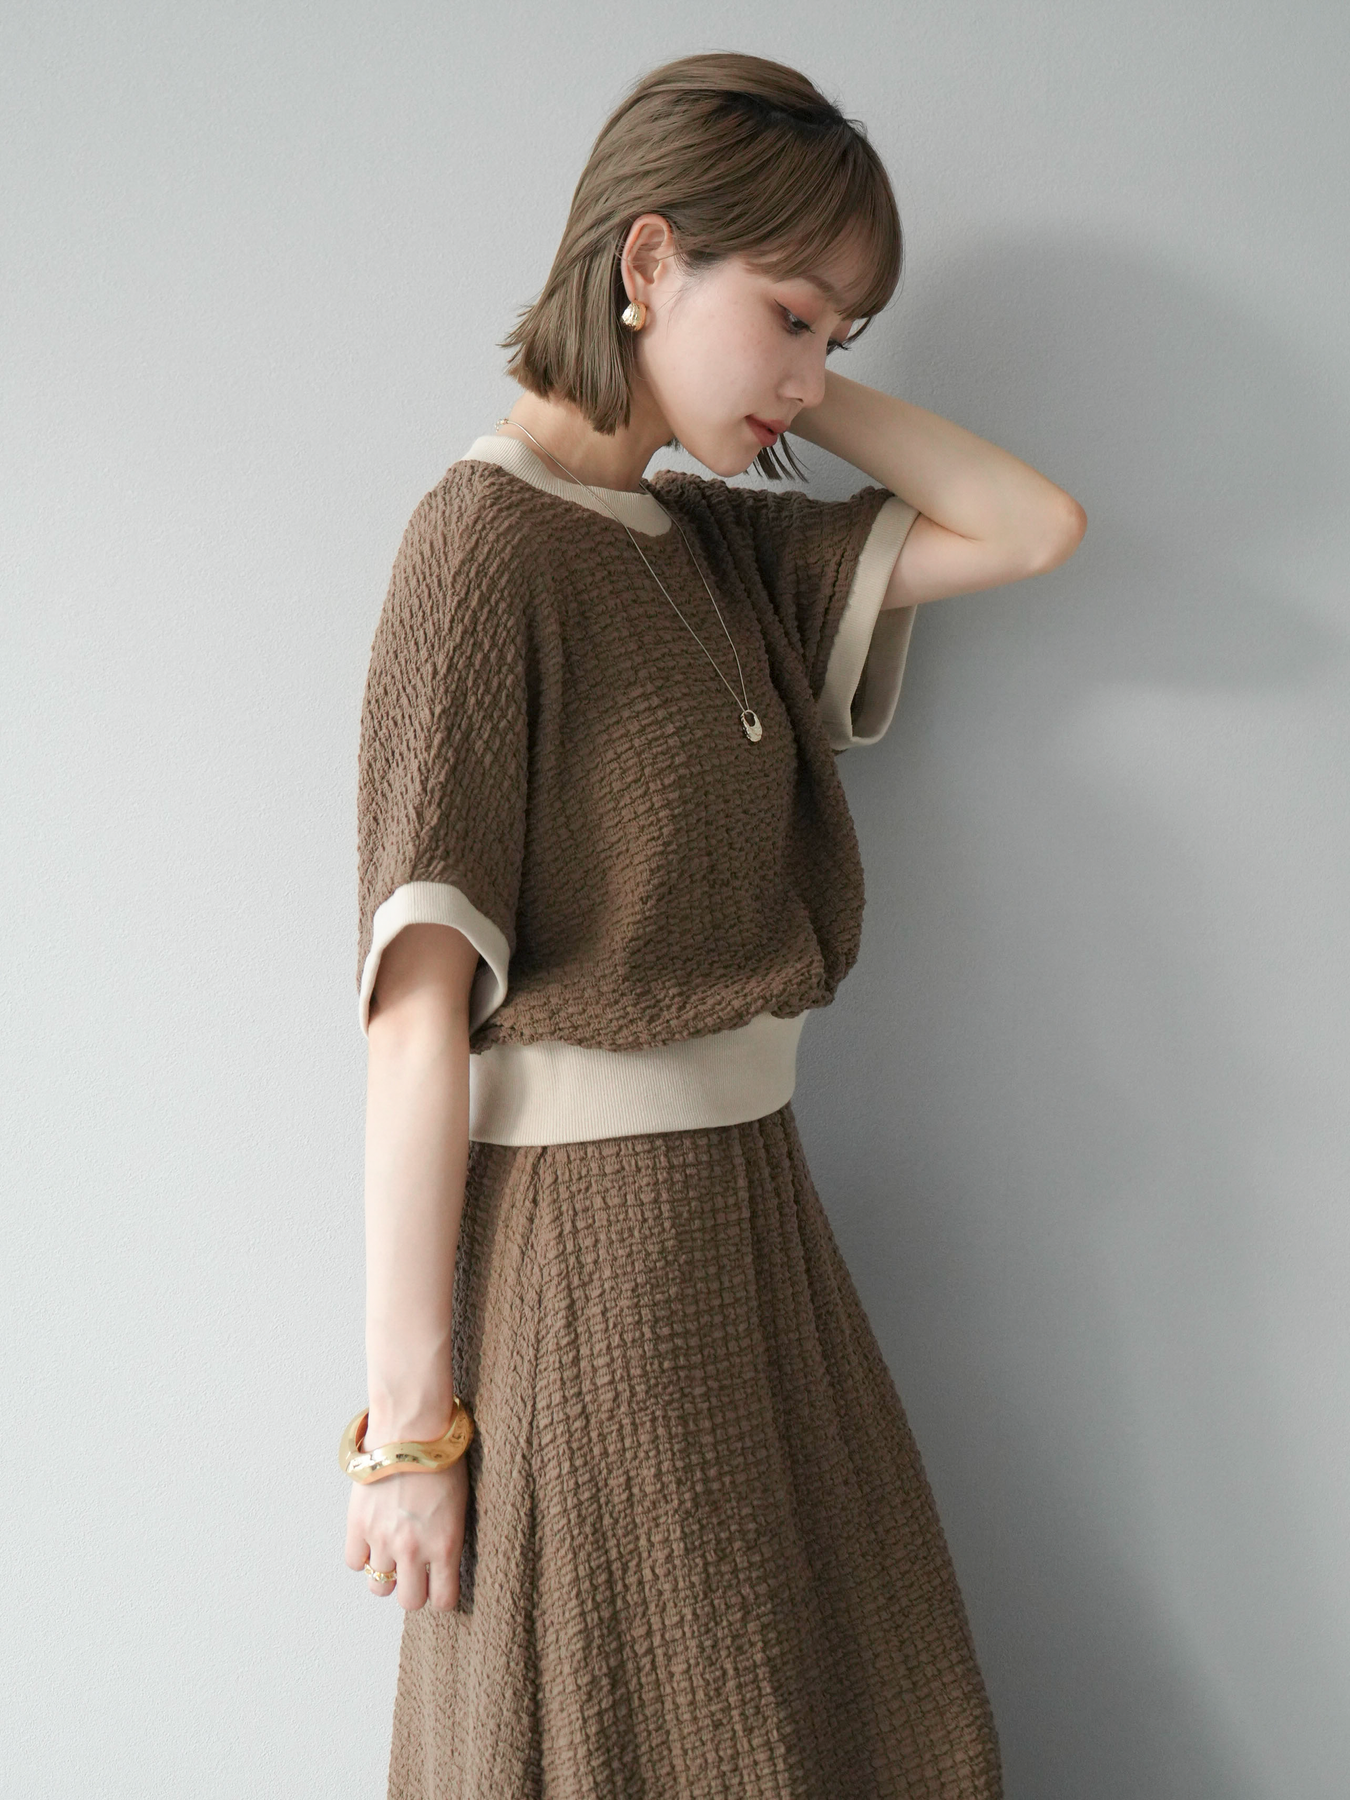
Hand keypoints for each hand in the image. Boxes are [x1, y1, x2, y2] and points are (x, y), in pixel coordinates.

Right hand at [344, 1455, 469, 1611]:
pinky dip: (362, 1555)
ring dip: (386, 1574)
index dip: (441, 1595)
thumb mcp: (460, 1504)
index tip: (440, 1586)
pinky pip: (354, 1562)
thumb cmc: (443, 1459)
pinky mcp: (358, 1525)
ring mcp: (383, 1539)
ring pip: (379, 1586)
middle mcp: (414, 1550)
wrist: (413, 1428)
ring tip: (392, 1554)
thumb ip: (448, 1539)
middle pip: (409, 1601)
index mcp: (446, 1545)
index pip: (443, 1600)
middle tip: (415, 1573)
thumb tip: (439, 1563)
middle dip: (413, 1590)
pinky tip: (372, 1538)